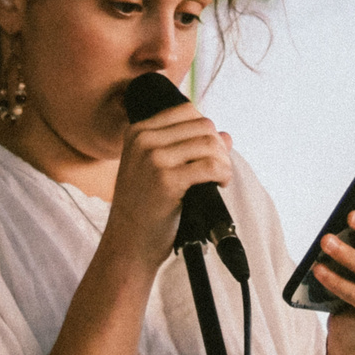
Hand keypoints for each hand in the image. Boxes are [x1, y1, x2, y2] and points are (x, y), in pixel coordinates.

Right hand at [100, 97, 231, 265]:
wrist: (128, 243)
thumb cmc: (144, 208)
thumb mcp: (156, 170)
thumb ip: (187, 148)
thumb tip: (226, 135)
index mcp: (137, 132)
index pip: (186, 111)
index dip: (205, 131)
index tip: (208, 153)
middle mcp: (143, 140)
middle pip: (202, 125)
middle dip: (218, 147)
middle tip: (218, 169)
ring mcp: (153, 159)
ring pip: (209, 144)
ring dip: (223, 162)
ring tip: (220, 178)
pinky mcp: (167, 180)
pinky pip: (210, 166)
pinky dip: (223, 174)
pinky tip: (219, 185)